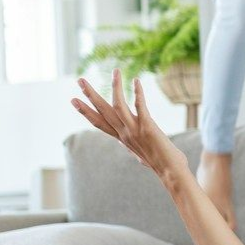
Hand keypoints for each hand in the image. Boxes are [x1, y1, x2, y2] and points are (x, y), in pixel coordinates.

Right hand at [70, 69, 189, 180]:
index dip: (86, 112)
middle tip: (80, 80)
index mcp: (122, 138)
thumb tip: (124, 143)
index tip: (74, 100)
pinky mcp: (148, 127)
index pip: (99, 123)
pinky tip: (136, 80)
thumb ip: (130, 145)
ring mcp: (134, 130)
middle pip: (103, 112)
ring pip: (118, 106)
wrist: (171, 173)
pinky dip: (137, 93)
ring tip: (115, 71)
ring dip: (116, 87)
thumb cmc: (160, 163)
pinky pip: (140, 106)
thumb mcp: (139, 153)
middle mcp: (124, 134)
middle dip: (90, 95)